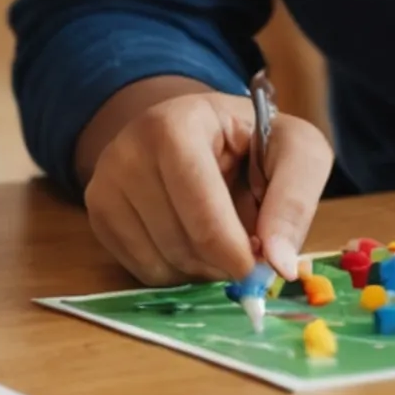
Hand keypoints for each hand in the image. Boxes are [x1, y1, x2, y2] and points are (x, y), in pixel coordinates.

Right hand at [80, 80, 331, 285]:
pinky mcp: (98, 211)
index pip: (201, 207)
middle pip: (182, 241)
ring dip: (203, 268)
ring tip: (219, 236)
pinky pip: (142, 270)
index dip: (236, 250)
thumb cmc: (252, 140)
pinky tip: (191, 240)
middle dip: (224, 260)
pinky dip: (176, 271)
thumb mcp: (295, 151)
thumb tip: (280, 264)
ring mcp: (106, 180)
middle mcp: (129, 148)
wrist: (200, 129)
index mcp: (177, 123)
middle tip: (249, 246)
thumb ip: (294, 202)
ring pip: (162, 262)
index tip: (264, 270)